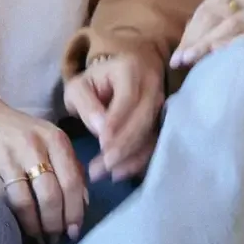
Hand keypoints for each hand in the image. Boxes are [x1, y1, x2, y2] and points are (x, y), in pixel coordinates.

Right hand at [0, 91, 87, 243]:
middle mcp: (35, 147)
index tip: (74, 231)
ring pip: (27, 203)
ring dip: (36, 227)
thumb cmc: (21, 133)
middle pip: (51, 195)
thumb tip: (84, 203)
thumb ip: (70, 166)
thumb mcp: (50, 139)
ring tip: (40, 238)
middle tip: (57, 238)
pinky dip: (15, 220)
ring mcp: (10, 158)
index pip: (72, 181)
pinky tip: (21, 228)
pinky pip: (5, 203)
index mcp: (55, 139)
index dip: (74, 211)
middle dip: (55, 223)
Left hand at [62, 50, 164, 183]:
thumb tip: (101, 129)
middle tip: (100, 167)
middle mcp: (152, 85)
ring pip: (151, 134)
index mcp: (130, 70)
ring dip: (129, 157)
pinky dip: (138, 161)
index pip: (128, 98)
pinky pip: (154, 143)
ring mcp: (161, 104)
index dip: (116, 122)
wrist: (121, 76)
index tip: (101, 144)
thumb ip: (86, 104)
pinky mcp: (163, 121)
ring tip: (103, 173)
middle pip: (143, 118)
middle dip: (122, 146)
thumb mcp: (79, 87)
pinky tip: (118, 173)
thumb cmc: (95, 83)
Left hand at [170, 0, 243, 69]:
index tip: (178, 55)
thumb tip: (189, 37)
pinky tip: (224, 57)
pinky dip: (239, 47)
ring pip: (235, 26)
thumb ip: (220, 12)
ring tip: (195, 61)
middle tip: (181, 61)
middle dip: (197, 42)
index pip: (209, 8)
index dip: (192, 33)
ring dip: (212, 45)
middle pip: (218, 17)